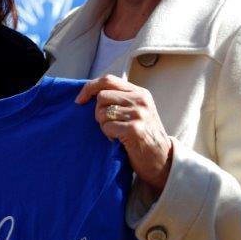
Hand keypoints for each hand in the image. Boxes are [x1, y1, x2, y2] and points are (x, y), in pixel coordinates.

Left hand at [76, 75, 172, 191]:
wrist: (161, 159)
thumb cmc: (142, 135)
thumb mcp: (136, 111)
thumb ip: (119, 99)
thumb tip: (89, 92)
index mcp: (140, 92)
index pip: (108, 80)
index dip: (89, 88)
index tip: (79, 100)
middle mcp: (140, 100)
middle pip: (102, 96)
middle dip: (98, 112)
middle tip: (108, 124)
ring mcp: (139, 114)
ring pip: (102, 113)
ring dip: (103, 126)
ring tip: (116, 133)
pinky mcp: (135, 129)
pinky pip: (107, 127)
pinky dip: (108, 135)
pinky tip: (118, 140)